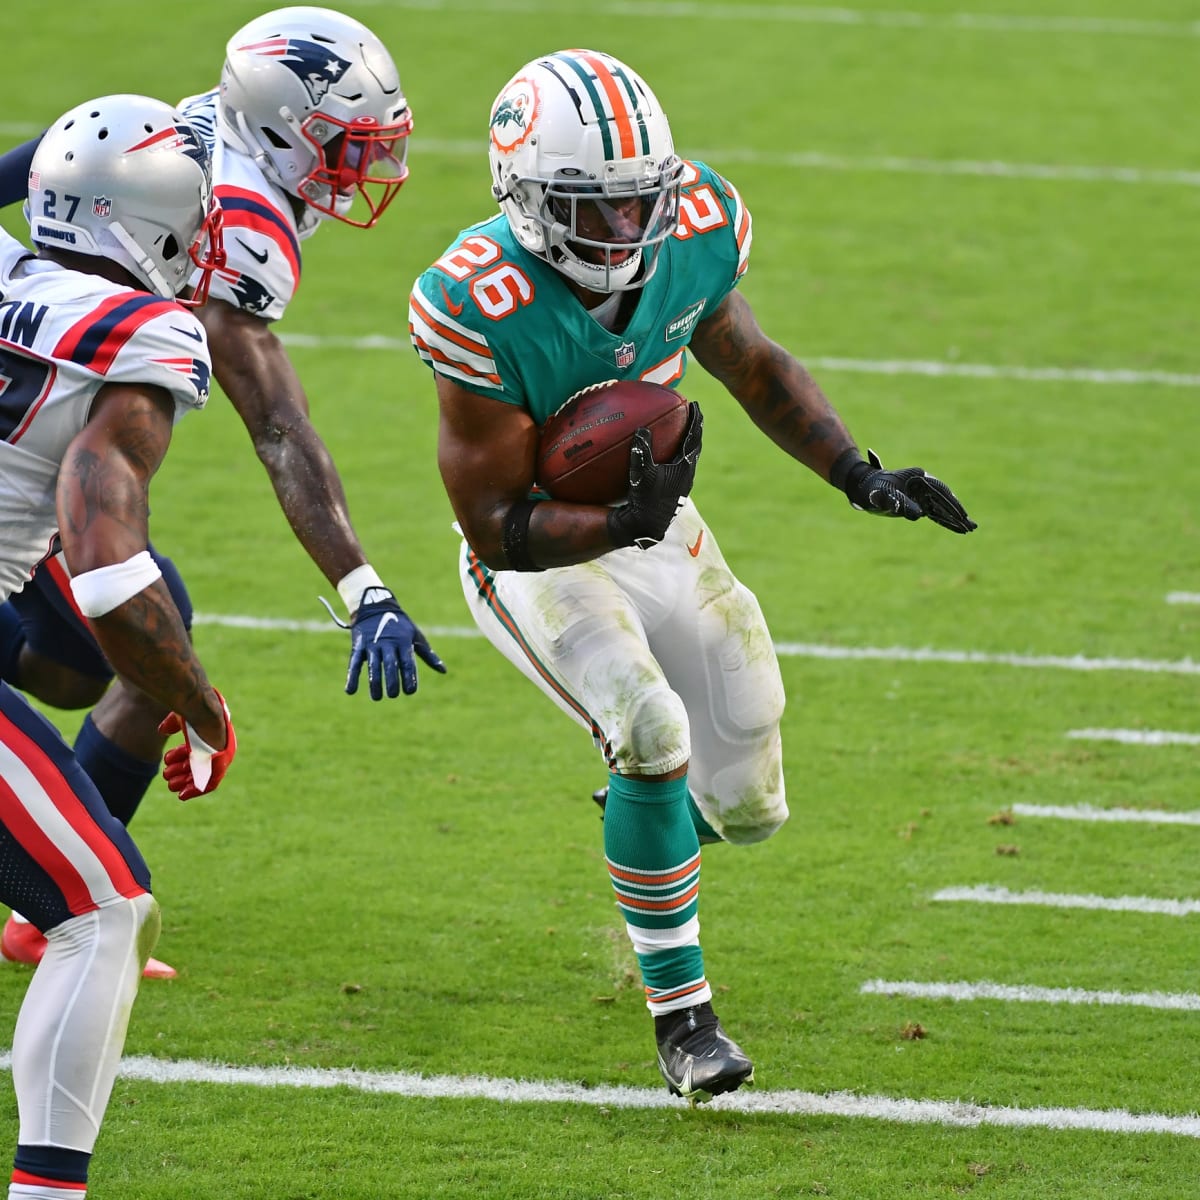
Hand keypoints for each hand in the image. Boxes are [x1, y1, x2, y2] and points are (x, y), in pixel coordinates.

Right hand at [158, 689, 236, 799]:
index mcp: (209, 734)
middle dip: (179, 772)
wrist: (204, 714)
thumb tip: (163, 730)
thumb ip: (173, 724)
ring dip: (184, 782)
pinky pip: (210, 783)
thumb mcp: (181, 718)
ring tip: (170, 784)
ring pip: (202, 776)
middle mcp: (216, 747)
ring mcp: (220, 757)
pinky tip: (182, 795)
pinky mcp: (221, 766)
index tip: (167, 761)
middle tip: (166, 775)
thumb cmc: (193, 711)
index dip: (180, 757)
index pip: (196, 751)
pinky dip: (196, 790)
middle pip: (197, 765)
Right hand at [346, 588, 446, 699]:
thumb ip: (428, 655)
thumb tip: (443, 671)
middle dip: (392, 682)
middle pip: (391, 666)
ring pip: (373, 666)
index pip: (408, 663)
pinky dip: (351, 676)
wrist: (375, 607)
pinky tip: (351, 691)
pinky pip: (354, 663)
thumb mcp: (415, 636)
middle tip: (393, 695)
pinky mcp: (358, 646)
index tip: (410, 691)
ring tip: (377, 697)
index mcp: (403, 642)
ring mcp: (372, 645)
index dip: (409, 677)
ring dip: (374, 683)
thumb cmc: (400, 626)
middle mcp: (388, 643)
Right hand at [607, 402, 703, 549]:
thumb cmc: (645, 499)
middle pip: (695, 445)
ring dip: (689, 443)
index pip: (693, 437)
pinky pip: (682, 467)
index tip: (696, 405)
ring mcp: (683, 484)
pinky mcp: (677, 491)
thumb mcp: (642, 473)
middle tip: (693, 415)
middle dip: (695, 429)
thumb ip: (642, 451)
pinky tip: (669, 458)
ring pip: (691, 457)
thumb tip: (641, 429)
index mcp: (684, 466)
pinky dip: (679, 456)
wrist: (647, 525)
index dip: (695, 420)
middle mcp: (688, 474)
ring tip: (684, 433)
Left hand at [835, 448, 976, 533]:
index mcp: (918, 477)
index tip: (961, 515)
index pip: (940, 491)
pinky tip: (957, 527)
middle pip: (945, 498)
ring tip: (970, 528)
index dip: (951, 504)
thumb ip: (899, 504)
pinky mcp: (918, 501)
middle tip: (971, 526)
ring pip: (941, 506)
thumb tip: (919, 514)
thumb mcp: (883, 497)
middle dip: (957, 512)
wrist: (862, 485)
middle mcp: (923, 483)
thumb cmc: (872, 489)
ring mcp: (921, 492)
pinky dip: (945, 519)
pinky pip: (935, 511)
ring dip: (954, 517)